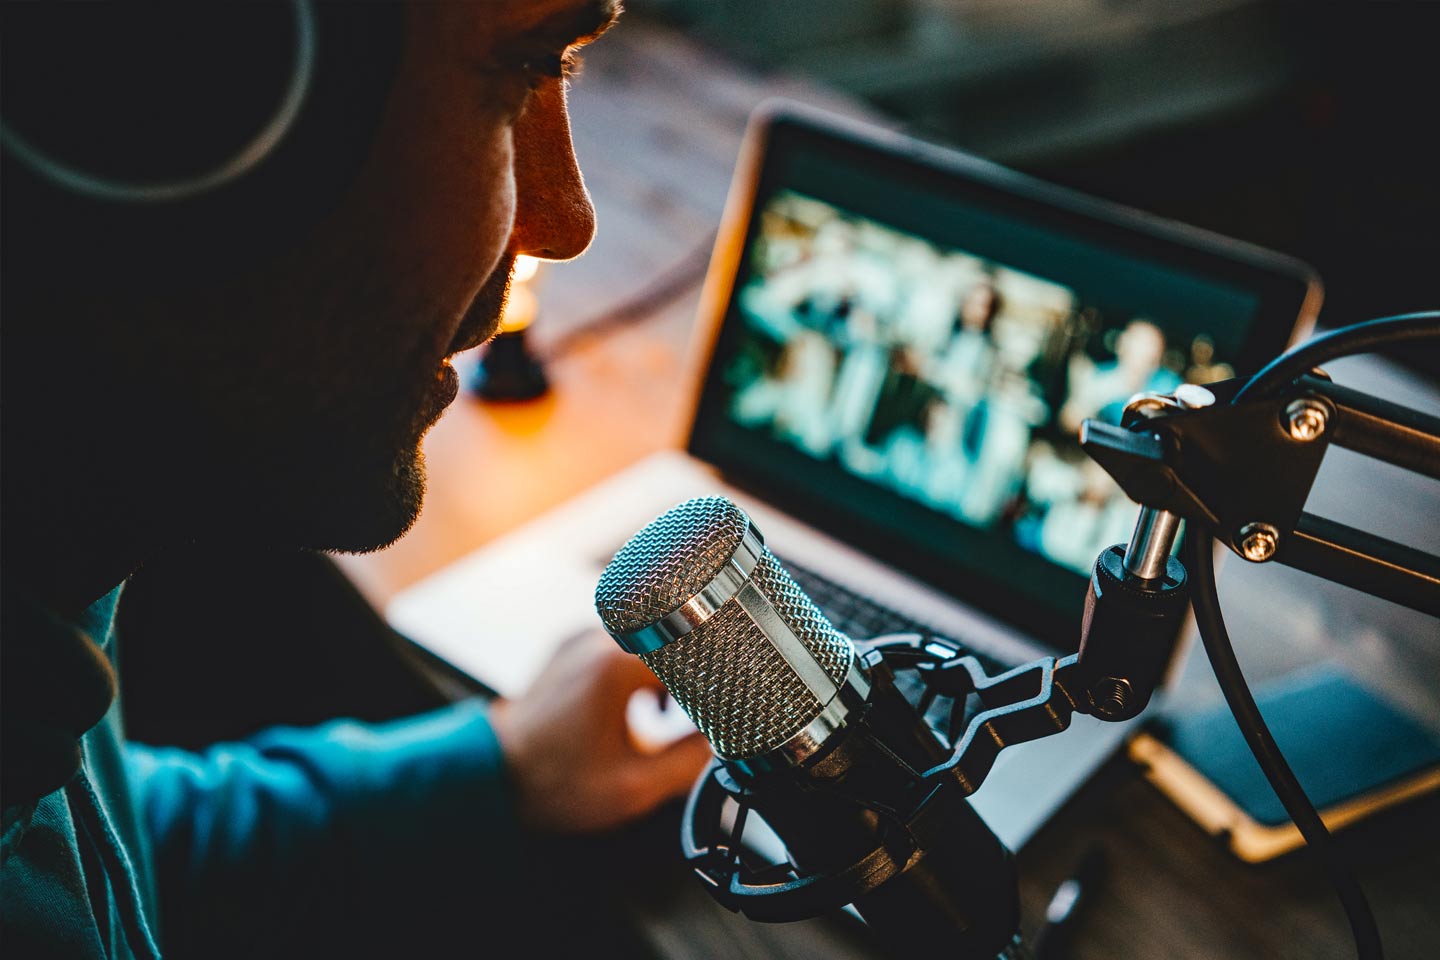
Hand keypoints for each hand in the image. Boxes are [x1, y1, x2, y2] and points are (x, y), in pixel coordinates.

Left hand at [488, 630, 713, 832]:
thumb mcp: (633, 788)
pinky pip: (619, 647)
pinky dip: (636, 671)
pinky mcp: (570, 648)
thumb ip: (687, 763)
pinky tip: (634, 705)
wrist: (495, 775)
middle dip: (689, 677)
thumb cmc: (552, 782)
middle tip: (695, 714)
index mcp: (615, 665)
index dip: (714, 677)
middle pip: (671, 640)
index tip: (723, 701)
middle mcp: (597, 640)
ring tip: (660, 715)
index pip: (691, 650)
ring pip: (647, 642)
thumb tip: (721, 744)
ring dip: (662, 674)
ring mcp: (580, 640)